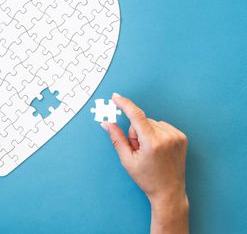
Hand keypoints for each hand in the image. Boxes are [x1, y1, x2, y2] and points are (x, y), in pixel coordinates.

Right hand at [101, 93, 188, 232]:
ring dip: (146, 132)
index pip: (136, 116)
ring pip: (151, 123)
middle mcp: (166, 137)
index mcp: (152, 142)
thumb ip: (116, 138)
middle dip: (136, 132)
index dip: (124, 104)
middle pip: (142, 121)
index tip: (116, 97)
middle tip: (139, 150)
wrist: (169, 191)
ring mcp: (176, 136)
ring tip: (150, 151)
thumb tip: (107, 123)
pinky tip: (158, 148)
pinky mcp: (181, 137)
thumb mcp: (127, 160)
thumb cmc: (147, 178)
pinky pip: (162, 126)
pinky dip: (156, 133)